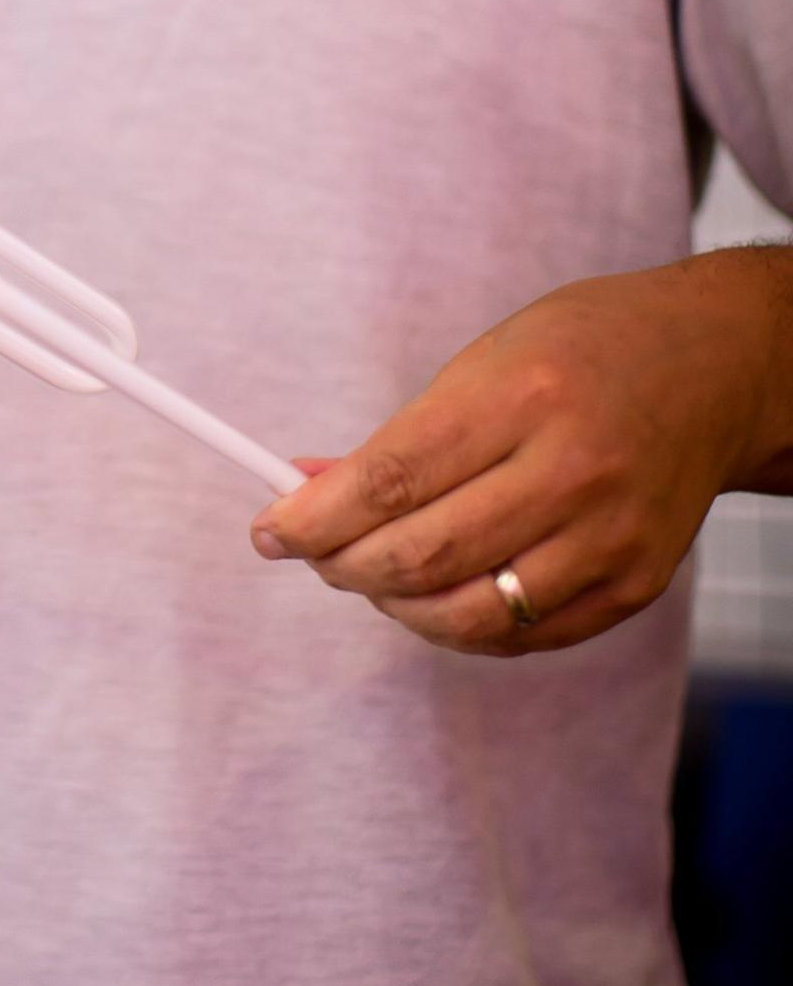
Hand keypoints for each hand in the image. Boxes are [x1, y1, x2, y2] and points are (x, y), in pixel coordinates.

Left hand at [249, 255, 792, 655]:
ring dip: (395, 605)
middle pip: (422, 556)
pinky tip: (436, 594)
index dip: (315, 517)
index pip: (390, 480)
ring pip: (469, 614)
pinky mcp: (635, 583)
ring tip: (371, 574)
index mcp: (523, 397)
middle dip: (342, 566)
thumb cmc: (583, 351)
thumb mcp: (484, 362)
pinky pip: (522, 634)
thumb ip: (399, 437)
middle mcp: (573, 470)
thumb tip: (304, 490)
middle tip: (312, 554)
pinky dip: (460, 625)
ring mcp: (611, 536)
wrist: (716, 368)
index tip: (269, 530)